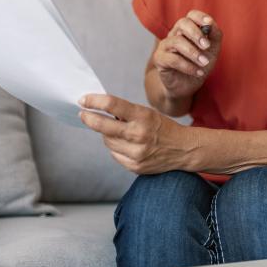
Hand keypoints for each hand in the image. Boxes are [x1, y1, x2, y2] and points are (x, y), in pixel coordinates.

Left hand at [78, 94, 198, 174]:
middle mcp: (139, 135)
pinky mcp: (134, 166)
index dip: (94, 101)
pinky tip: (126, 144)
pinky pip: (115, 154)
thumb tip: (98, 110)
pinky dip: (116, 147)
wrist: (184, 149)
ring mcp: (136, 152)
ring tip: (116, 130)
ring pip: (107, 141)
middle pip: (103, 126)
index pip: (112, 105)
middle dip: (89, 118)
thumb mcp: (148, 113)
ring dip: (106, 134)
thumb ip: (126, 113)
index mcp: (143, 116)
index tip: (84, 100)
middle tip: (83, 114)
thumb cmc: (163, 128)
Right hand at [153, 10, 222, 100]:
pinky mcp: (160, 59)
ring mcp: (166, 45)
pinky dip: (188, 66)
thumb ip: (214, 36)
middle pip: (182, 23)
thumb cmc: (200, 64)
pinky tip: (198, 72)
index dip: (200, 17)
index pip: (191, 15)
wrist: (188, 85)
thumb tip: (211, 25)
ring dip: (193, 53)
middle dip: (196, 33)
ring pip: (177, 41)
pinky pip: (172, 59)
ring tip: (204, 63)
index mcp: (188, 29)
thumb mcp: (212, 51)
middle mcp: (175, 34)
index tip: (209, 23)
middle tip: (207, 46)